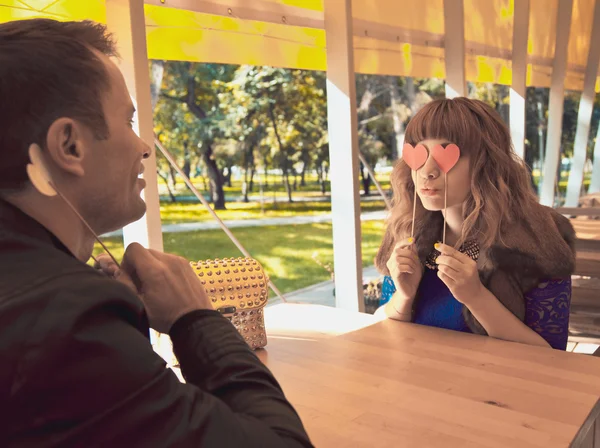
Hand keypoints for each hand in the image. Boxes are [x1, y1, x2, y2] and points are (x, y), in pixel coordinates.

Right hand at [98, 244, 212, 332]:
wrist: (195, 321)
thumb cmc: (166, 317)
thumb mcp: (139, 304)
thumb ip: (125, 284)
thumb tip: (118, 271)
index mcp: (154, 270)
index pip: (133, 248)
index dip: (127, 261)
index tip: (130, 277)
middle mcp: (168, 260)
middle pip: (145, 251)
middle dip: (138, 264)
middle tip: (141, 283)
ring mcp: (180, 261)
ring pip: (157, 255)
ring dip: (151, 266)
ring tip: (155, 286)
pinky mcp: (188, 265)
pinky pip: (169, 260)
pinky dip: (164, 268)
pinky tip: (167, 285)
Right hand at [386, 239, 422, 303]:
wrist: (411, 290)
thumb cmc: (413, 277)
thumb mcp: (415, 263)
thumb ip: (413, 253)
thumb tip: (412, 242)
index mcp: (395, 258)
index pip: (397, 246)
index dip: (404, 241)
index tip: (413, 240)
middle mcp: (391, 262)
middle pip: (397, 252)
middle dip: (409, 254)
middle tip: (416, 261)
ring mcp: (391, 269)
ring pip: (398, 259)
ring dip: (409, 262)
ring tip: (413, 268)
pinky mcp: (394, 275)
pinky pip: (400, 267)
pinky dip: (408, 268)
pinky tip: (411, 272)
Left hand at [435, 243, 483, 304]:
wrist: (476, 295)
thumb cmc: (469, 278)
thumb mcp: (468, 267)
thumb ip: (457, 259)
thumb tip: (443, 251)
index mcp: (470, 263)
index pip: (455, 252)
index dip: (444, 248)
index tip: (437, 246)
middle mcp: (467, 270)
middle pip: (448, 260)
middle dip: (440, 258)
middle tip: (438, 260)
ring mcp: (461, 279)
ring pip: (444, 268)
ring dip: (440, 266)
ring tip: (441, 268)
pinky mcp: (455, 287)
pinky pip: (443, 276)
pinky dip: (440, 273)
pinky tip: (442, 274)